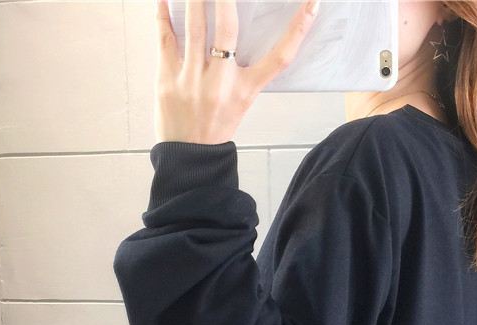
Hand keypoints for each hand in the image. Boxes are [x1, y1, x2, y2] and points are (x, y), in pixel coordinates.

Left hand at [155, 0, 317, 144]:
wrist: (189, 157)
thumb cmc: (215, 127)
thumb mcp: (240, 102)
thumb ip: (242, 73)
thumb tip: (235, 36)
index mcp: (245, 90)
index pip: (278, 57)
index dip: (298, 30)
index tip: (311, 5)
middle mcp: (221, 82)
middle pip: (228, 29)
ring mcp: (192, 80)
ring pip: (195, 27)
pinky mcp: (168, 79)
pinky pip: (165, 39)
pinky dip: (164, 16)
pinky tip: (165, 0)